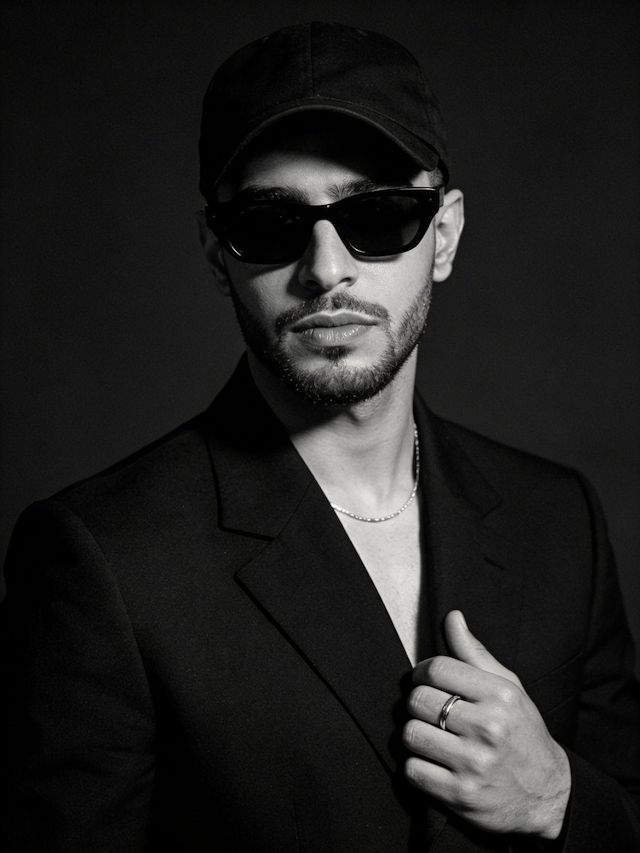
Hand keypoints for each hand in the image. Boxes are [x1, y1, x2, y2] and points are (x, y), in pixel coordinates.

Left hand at [403, 610, 570, 838]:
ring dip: (415, 735)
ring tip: (431, 736)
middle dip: (418, 704)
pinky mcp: (460, 795)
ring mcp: (473, 764)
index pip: (437, 669)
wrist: (548, 795)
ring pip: (411, 734)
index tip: (424, 680)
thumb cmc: (522, 733)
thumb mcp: (508, 689)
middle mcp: (488, 728)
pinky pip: (412, 770)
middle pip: (418, 700)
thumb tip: (453, 617)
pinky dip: (416, 766)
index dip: (421, 672)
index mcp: (499, 696)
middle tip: (430, 711)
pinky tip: (432, 763)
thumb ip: (475, 654)